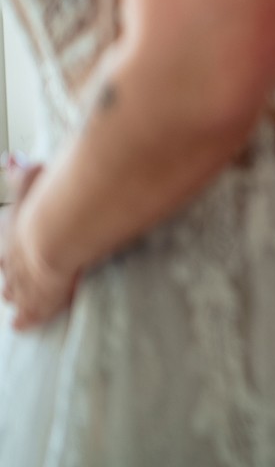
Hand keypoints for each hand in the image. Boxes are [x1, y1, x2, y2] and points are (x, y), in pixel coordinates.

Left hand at [0, 160, 76, 329]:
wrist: (57, 233)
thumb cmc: (49, 203)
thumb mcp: (34, 182)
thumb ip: (24, 174)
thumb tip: (12, 160)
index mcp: (12, 232)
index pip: (8, 246)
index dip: (8, 254)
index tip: (6, 260)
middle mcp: (14, 258)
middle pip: (9, 272)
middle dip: (10, 279)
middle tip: (7, 288)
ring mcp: (25, 280)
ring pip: (15, 293)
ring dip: (16, 299)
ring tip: (14, 306)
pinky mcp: (41, 298)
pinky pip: (32, 311)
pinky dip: (27, 318)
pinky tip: (21, 325)